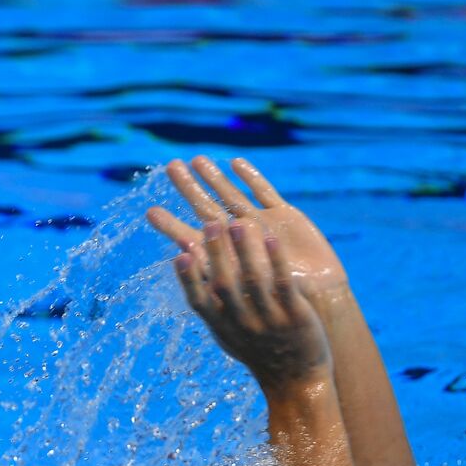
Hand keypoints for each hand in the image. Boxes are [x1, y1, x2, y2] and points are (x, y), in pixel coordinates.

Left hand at [148, 156, 347, 300]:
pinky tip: (235, 163)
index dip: (171, 226)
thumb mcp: (242, 287)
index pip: (190, 239)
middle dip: (189, 190)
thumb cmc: (277, 305)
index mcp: (225, 261)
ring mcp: (260, 226)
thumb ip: (216, 267)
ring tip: (196, 160)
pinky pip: (264, 192)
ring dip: (214, 179)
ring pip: (231, 196)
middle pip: (207, 210)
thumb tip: (183, 251)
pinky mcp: (284, 216)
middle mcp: (238, 242)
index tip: (149, 212)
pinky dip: (250, 177)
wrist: (317, 302)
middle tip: (170, 167)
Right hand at [173, 218, 331, 394]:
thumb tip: (192, 287)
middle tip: (210, 223)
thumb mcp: (231, 337)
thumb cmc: (260, 353)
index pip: (200, 302)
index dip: (189, 279)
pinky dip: (276, 261)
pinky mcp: (295, 316)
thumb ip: (214, 311)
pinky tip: (272, 239)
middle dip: (216, 254)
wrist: (296, 381)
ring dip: (244, 251)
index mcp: (224, 328)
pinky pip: (284, 286)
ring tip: (238, 223)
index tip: (179, 254)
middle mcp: (242, 323)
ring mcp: (269, 319)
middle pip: (225, 285)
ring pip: (253, 281)